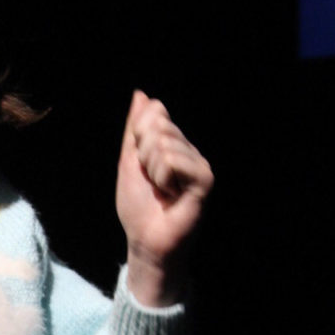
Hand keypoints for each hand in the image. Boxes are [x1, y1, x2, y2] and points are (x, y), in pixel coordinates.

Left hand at [116, 90, 212, 305]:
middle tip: (152, 181)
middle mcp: (189, 150)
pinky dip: (163, 179)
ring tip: (162, 191)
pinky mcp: (205, 179)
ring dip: (152, 171)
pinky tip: (171, 195)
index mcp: (173, 144)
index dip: (138, 138)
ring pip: (164, 144)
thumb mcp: (129, 161)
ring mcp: (199, 164)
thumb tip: (142, 94)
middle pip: (158, 126)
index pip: (154, 113)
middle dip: (144, 155)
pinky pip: (173, 161)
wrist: (145, 240)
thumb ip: (136, 128)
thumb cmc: (138, 206)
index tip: (141, 166)